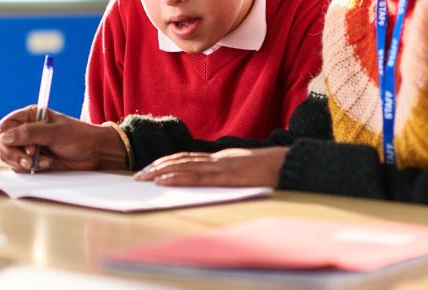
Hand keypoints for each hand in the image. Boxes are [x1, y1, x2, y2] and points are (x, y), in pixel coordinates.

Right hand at [0, 105, 127, 172]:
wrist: (95, 152)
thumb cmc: (79, 136)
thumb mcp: (55, 133)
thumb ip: (29, 134)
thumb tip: (4, 137)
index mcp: (29, 116)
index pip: (5, 126)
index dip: (9, 138)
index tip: (27, 146)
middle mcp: (26, 130)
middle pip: (2, 143)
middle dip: (14, 154)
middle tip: (30, 159)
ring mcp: (28, 146)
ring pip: (9, 157)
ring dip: (23, 163)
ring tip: (44, 161)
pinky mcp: (34, 160)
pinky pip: (20, 167)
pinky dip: (30, 169)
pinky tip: (47, 165)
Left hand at [133, 147, 289, 186]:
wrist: (288, 164)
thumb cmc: (271, 170)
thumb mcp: (246, 170)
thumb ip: (231, 173)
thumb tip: (217, 180)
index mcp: (221, 159)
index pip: (189, 158)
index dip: (169, 162)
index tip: (152, 168)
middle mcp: (217, 160)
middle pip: (181, 160)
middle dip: (158, 167)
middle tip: (139, 175)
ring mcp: (220, 167)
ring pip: (184, 167)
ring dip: (161, 172)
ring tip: (144, 178)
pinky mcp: (225, 177)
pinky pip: (196, 177)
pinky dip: (177, 178)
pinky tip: (163, 181)